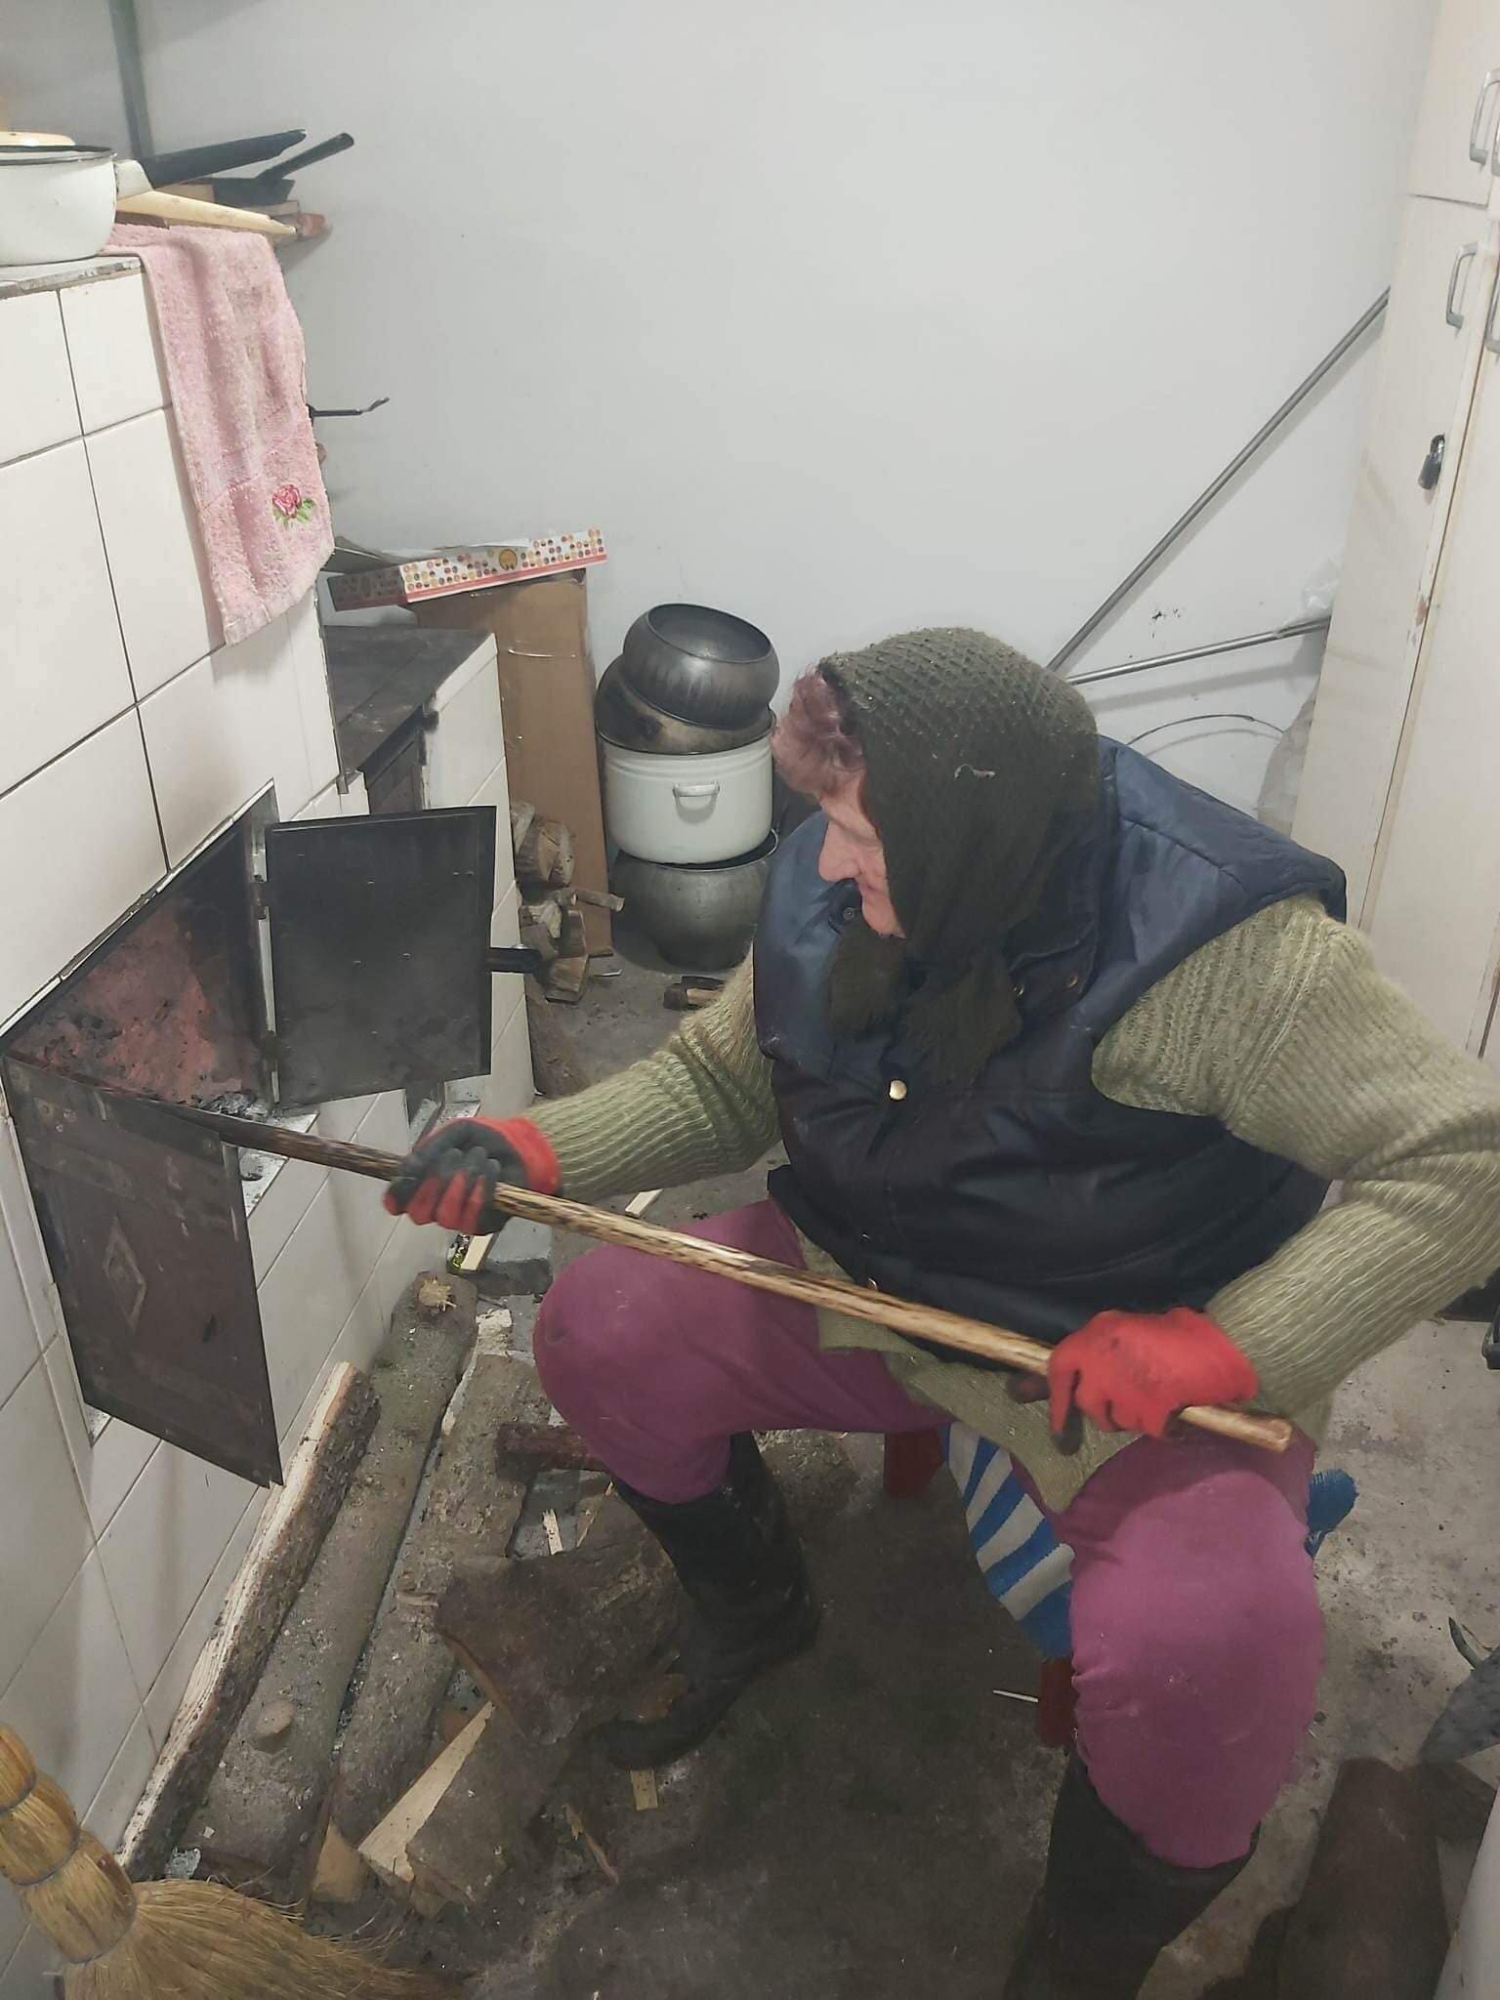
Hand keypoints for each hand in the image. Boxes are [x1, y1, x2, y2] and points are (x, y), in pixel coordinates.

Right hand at [383, 1117, 558, 1233]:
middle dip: (436, 1181)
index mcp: (422, 1187)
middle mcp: (437, 1208)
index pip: (399, 1201)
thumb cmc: (478, 1141)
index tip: (406, 1177)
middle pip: (419, 1213)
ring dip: (463, 1179)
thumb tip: (407, 1168)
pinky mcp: (484, 1225)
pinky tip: (491, 1168)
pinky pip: (475, 1217)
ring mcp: (460, 1219)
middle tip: (453, 1155)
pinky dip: (484, 1187)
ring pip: (447, 1216)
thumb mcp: (451, 1135)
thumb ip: (428, 1150)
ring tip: (478, 1157)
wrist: (516, 1144)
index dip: (398, 1194)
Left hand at [1044, 1306, 1257, 1438]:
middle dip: (1105, 1413)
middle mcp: (1101, 1359)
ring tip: (1162, 1400)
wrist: (1227, 1342)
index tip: (1058, 1422)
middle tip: (1127, 1409)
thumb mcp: (1135, 1328)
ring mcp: (1122, 1387)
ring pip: (1118, 1420)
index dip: (1056, 1397)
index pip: (1058, 1367)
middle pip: (1087, 1402)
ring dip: (1136, 1418)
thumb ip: (1110, 1351)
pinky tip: (1179, 1415)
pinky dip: (1166, 1429)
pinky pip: (1151, 1430)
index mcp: (1097, 1332)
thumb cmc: (1187, 1333)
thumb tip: (1090, 1378)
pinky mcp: (1148, 1410)